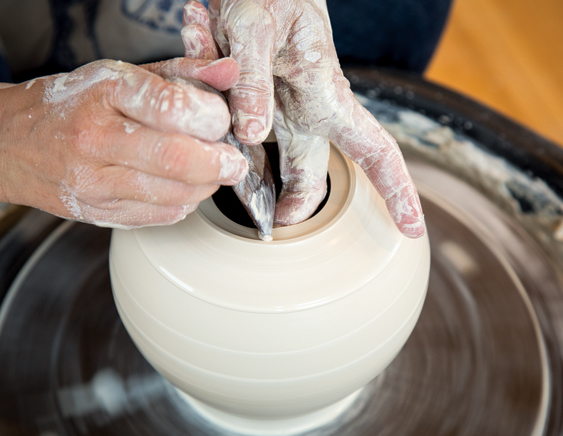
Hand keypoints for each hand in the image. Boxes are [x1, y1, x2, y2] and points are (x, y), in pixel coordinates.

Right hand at [0, 57, 246, 227]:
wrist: (11, 144)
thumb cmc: (73, 105)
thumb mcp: (123, 75)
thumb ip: (182, 74)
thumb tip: (230, 74)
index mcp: (105, 95)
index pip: (172, 107)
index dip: (212, 118)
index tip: (223, 122)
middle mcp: (97, 141)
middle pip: (178, 161)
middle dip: (221, 164)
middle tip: (233, 161)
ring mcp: (96, 183)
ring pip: (175, 195)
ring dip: (206, 185)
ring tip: (208, 171)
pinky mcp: (100, 213)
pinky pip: (161, 216)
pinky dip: (184, 202)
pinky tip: (181, 187)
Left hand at [184, 0, 424, 237]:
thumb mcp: (256, 28)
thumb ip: (253, 81)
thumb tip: (251, 135)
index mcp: (326, 95)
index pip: (376, 151)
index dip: (398, 192)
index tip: (412, 229)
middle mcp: (308, 111)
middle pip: (311, 175)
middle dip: (292, 204)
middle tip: (268, 222)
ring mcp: (280, 111)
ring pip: (266, 161)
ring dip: (238, 162)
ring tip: (220, 147)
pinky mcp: (254, 105)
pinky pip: (229, 126)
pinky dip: (209, 105)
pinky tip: (202, 54)